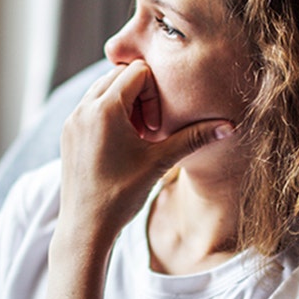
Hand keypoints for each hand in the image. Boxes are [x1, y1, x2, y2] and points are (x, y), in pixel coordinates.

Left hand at [57, 61, 233, 243]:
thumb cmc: (122, 195)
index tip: (157, 127)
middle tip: (149, 130)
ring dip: (124, 103)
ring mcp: (72, 120)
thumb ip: (195, 138)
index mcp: (105, 108)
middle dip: (140, 95)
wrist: (86, 226)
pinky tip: (120, 145)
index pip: (138, 71)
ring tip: (136, 137)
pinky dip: (108, 115)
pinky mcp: (67, 133)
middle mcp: (83, 109)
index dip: (155, 92)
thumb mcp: (161, 162)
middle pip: (119, 75)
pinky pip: (90, 107)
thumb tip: (231, 126)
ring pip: (102, 89)